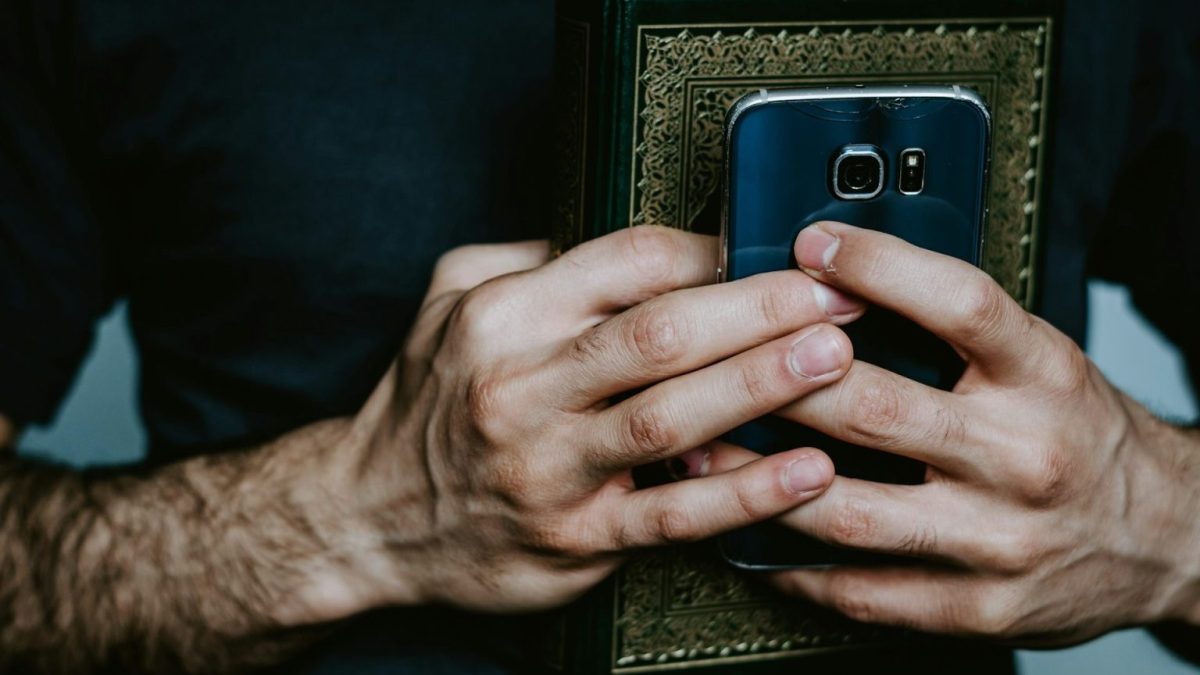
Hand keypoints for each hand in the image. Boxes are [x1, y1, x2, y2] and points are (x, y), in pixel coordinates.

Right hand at [310, 226, 867, 616]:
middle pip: (660, 332)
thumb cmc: (429, 400)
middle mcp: (521, 386)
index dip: (712, 250)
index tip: (772, 246)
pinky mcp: (572, 538)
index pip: (627, 262)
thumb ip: (535, 259)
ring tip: (837, 356)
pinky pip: (671, 516)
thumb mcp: (450, 301)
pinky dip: (743, 494)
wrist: (367, 517)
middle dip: (760, 307)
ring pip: (670, 417)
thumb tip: (641, 243)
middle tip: (837, 293)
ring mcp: (547, 467)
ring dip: (763, 384)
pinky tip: (805, 472)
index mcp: (502, 314)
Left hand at [700, 221, 1199, 644]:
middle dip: (779, 381)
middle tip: (710, 358)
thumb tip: (838, 278)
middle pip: (877, 409)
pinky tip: (749, 534)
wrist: (1164, 538)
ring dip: (759, 481)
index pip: (959, 303)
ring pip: (850, 510)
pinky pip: (863, 590)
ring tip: (698, 450)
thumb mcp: (1040, 357)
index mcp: (1044, 374)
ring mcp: (1000, 541)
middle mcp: (1025, 456)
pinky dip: (794, 563)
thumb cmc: (1076, 431)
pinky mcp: (978, 608)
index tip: (811, 242)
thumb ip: (954, 327)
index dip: (879, 266)